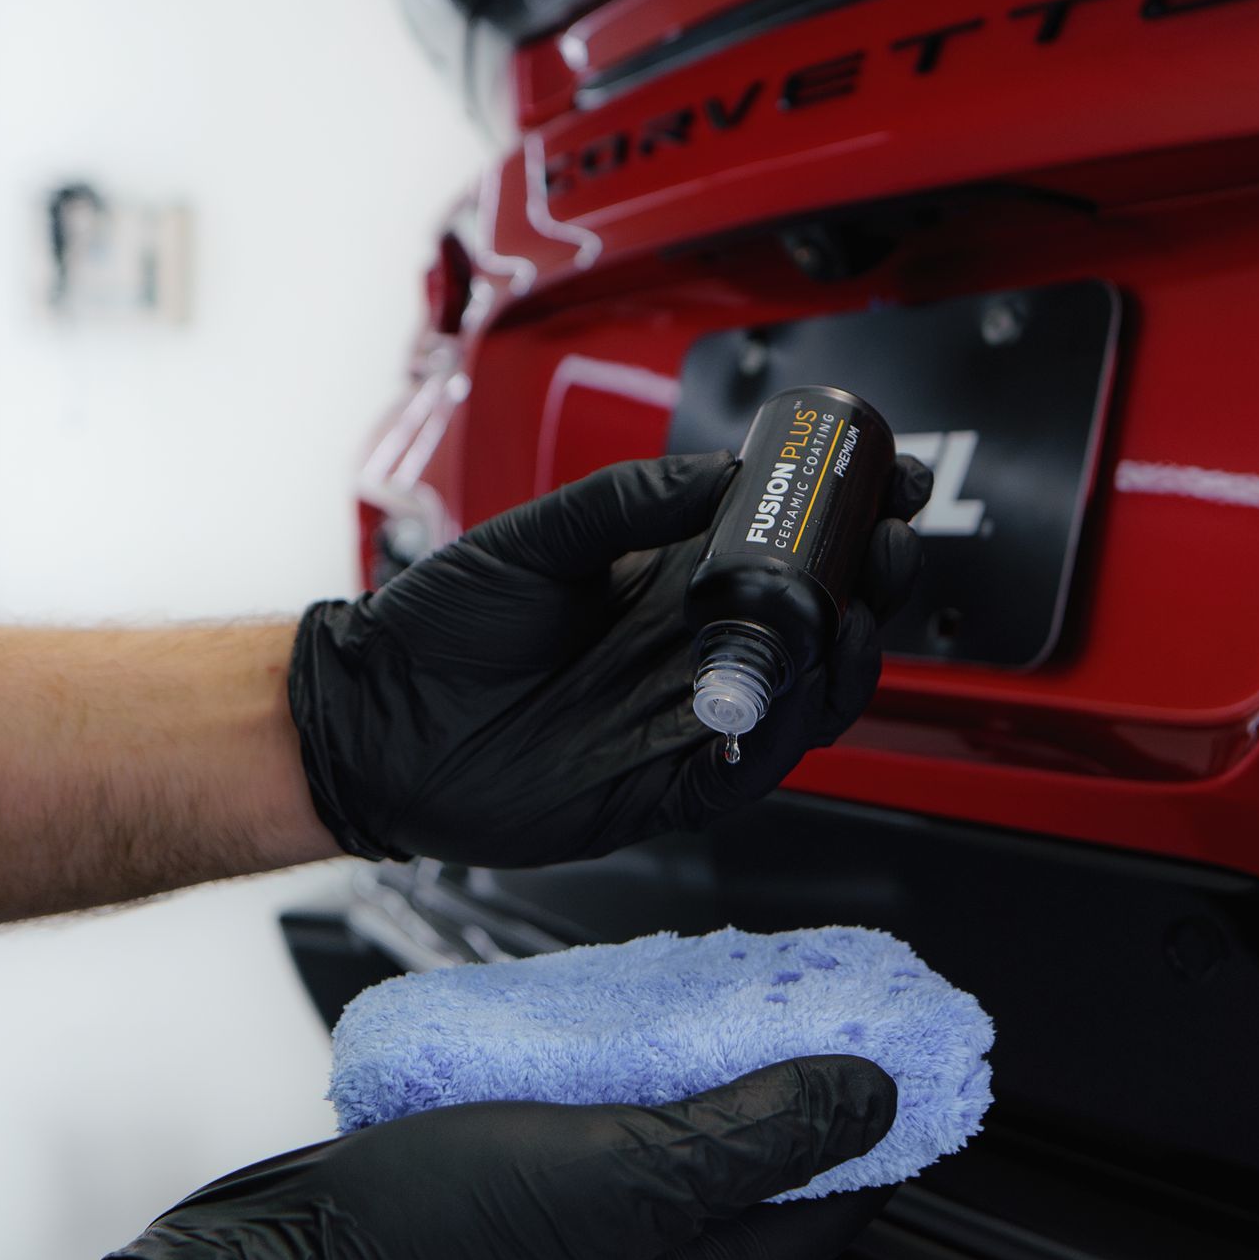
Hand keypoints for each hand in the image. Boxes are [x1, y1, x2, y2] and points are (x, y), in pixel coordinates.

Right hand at [105, 1054, 897, 1259]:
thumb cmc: (435, 1254)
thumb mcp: (624, 1174)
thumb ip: (751, 1136)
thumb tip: (872, 1101)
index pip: (825, 1205)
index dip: (874, 1125)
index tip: (900, 1048)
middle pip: (746, 1174)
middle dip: (785, 1087)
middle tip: (801, 998)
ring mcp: (559, 1247)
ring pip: (660, 1151)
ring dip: (692, 1077)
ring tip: (701, 996)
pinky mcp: (492, 1210)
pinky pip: (580, 1138)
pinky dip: (604, 1083)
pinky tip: (585, 1032)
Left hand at [288, 449, 930, 866]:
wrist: (369, 719)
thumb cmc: (436, 629)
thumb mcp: (533, 537)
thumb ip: (626, 502)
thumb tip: (721, 469)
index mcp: (671, 585)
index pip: (786, 553)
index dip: (846, 521)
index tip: (888, 478)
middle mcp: (691, 653)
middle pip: (816, 625)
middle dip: (870, 582)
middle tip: (888, 542)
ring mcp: (683, 722)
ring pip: (803, 700)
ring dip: (846, 658)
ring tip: (855, 613)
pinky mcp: (663, 790)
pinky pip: (745, 772)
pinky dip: (780, 738)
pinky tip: (794, 697)